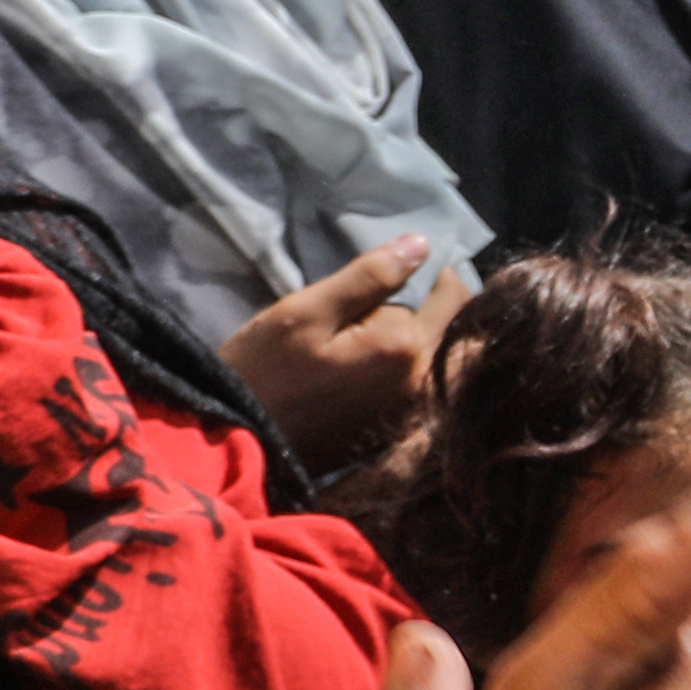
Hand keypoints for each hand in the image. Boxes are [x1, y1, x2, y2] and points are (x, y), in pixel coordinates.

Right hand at [218, 232, 450, 468]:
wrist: (237, 445)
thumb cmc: (261, 372)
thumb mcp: (305, 312)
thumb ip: (368, 277)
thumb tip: (422, 244)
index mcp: (405, 344)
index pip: (451, 292)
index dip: (432, 268)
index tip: (398, 261)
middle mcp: (423, 378)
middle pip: (453, 323)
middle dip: (430, 297)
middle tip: (385, 284)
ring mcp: (413, 408)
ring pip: (440, 351)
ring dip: (421, 328)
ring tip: (376, 315)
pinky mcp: (397, 429)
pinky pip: (420, 381)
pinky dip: (408, 360)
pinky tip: (371, 352)